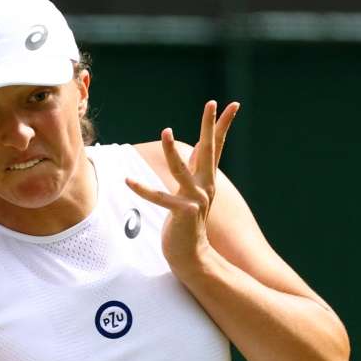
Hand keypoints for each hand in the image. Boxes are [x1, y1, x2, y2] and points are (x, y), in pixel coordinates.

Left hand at [125, 100, 238, 276]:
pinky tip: (128, 180)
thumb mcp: (192, 195)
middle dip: (209, 126)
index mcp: (207, 180)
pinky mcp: (182, 213)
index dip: (222, 125)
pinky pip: (159, 198)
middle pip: (209, 150)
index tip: (231, 104)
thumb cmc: (188, 225)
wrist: (194, 257)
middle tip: (211, 103)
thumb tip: (191, 152)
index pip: (215, 147)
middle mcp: (205, 186)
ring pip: (181, 170)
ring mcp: (195, 199)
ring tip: (166, 132)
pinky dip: (143, 189)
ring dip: (173, 151)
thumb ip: (192, 173)